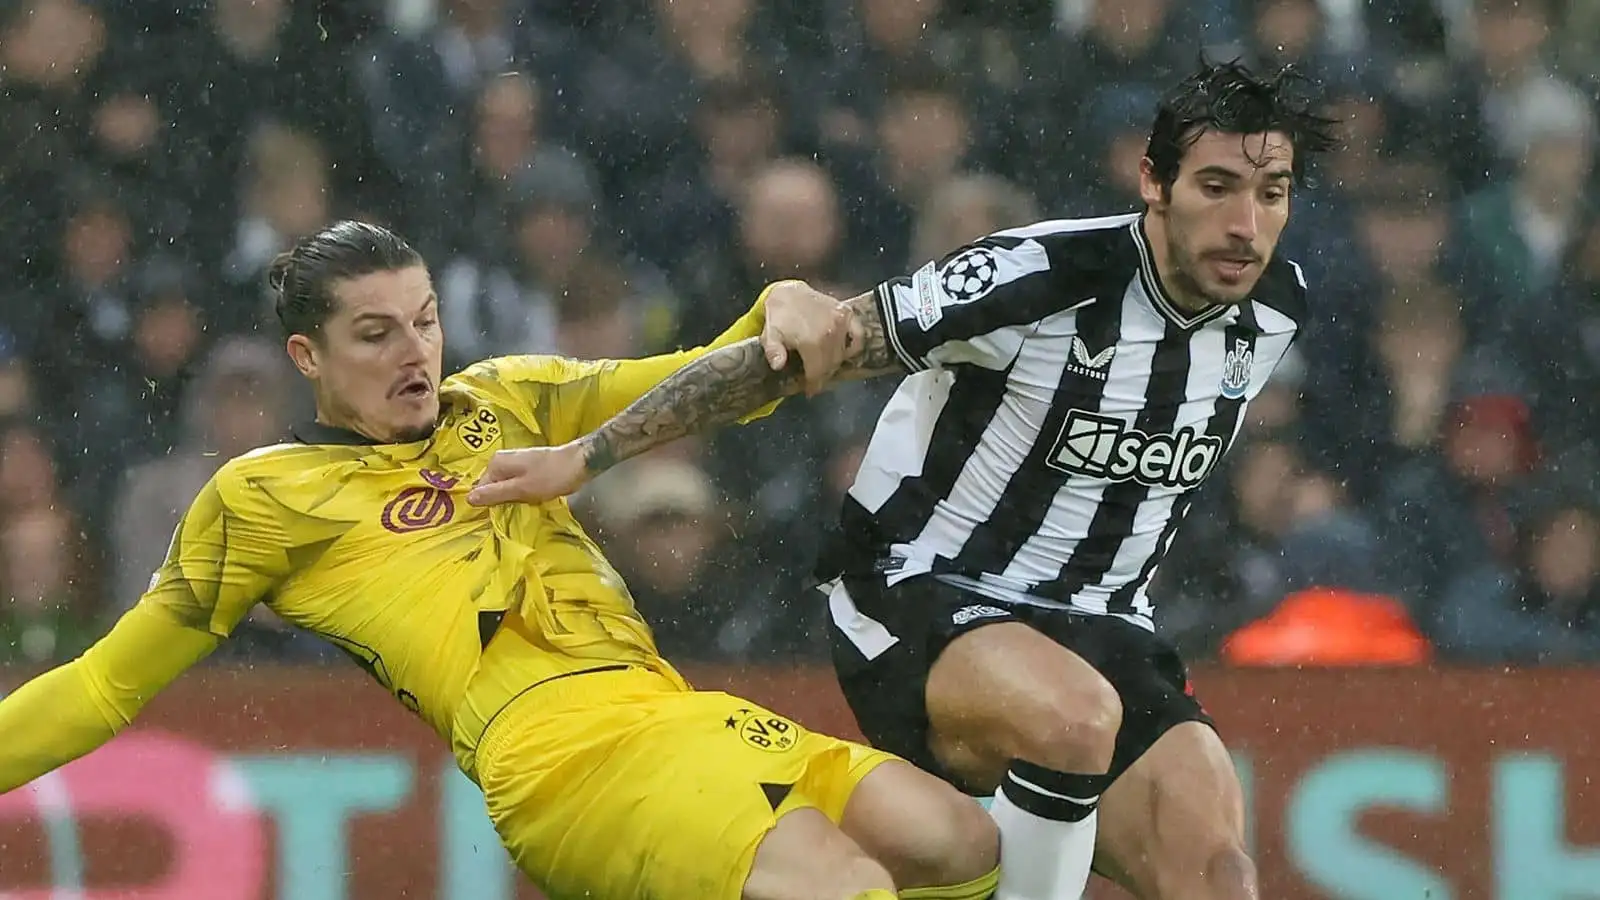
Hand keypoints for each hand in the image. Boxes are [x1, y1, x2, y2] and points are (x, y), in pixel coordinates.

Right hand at [466, 444, 590, 506]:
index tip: (500, 516)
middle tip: (514, 511)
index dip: (488, 504)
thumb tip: (468, 499)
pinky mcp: (527, 468)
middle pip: (492, 488)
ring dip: (512, 499)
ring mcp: (515, 463)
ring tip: (524, 506)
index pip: (480, 489)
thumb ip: (495, 494)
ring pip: (505, 488)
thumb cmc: (551, 476)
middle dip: (501, 501)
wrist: (579, 462)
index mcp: (496, 464)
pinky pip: (516, 485)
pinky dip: (521, 494)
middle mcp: (502, 460)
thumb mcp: (521, 489)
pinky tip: (531, 500)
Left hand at [760, 280, 852, 395]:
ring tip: (824, 368)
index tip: (810, 391)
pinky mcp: (847, 313)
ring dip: (834, 364)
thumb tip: (777, 365)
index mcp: (811, 341)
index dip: (814, 384)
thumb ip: (773, 351)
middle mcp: (830, 333)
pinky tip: (844, 352)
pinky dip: (853, 346)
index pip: (817, 371)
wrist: (789, 292)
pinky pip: (857, 336)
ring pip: (842, 354)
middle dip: (823, 376)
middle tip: (816, 381)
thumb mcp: (770, 334)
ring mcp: (841, 322)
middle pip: (831, 365)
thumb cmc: (778, 316)